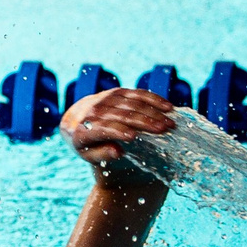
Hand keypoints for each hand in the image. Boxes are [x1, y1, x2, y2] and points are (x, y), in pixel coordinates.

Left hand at [61, 87, 176, 168]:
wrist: (76, 118)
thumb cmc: (86, 142)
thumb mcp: (88, 154)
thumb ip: (101, 155)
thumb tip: (118, 151)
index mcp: (85, 128)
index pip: (104, 128)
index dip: (117, 131)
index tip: (133, 137)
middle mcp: (95, 110)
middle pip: (123, 115)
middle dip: (144, 122)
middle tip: (164, 130)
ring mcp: (107, 98)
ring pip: (133, 104)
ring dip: (154, 112)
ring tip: (170, 122)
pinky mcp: (117, 92)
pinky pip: (138, 94)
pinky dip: (154, 99)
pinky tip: (168, 107)